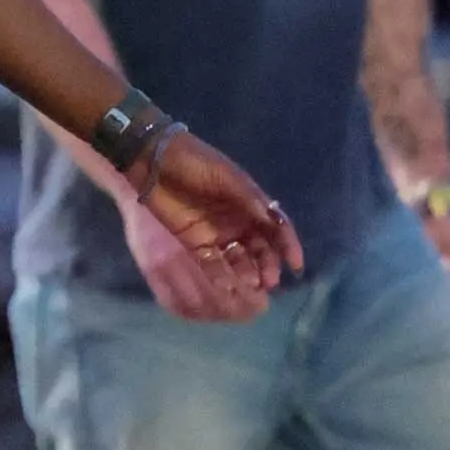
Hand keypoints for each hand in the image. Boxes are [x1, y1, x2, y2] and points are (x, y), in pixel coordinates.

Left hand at [134, 130, 303, 309]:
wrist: (154, 160)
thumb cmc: (194, 162)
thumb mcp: (226, 177)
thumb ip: (249, 200)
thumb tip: (274, 222)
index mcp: (250, 202)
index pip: (276, 227)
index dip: (288, 245)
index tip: (295, 264)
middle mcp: (237, 220)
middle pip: (259, 248)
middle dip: (267, 265)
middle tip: (268, 282)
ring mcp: (216, 233)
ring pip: (238, 259)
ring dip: (246, 274)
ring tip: (252, 289)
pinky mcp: (194, 242)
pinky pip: (211, 263)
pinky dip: (220, 276)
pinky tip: (227, 288)